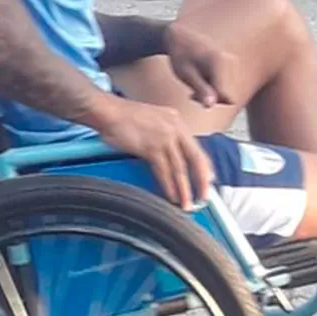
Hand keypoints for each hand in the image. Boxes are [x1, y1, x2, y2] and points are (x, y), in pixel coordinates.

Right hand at [96, 97, 213, 210]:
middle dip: (202, 181)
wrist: (108, 111)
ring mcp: (164, 138)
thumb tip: (173, 153)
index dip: (204, 167)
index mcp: (177, 121)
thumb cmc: (124, 115)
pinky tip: (172, 196)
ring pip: (180, 169)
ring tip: (187, 204)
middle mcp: (175, 129)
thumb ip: (167, 133)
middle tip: (205, 197)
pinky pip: (164, 172)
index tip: (208, 181)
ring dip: (185, 189)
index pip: (196, 148)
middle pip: (196, 159)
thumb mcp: (155, 118)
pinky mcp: (151, 148)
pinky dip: (169, 186)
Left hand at [164, 23, 237, 107]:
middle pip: (226, 95)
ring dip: (210, 91)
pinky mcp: (229, 63)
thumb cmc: (180, 55)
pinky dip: (212, 85)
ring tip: (193, 83)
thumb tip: (211, 105)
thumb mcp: (186, 74)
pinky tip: (199, 79)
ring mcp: (230, 62)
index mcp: (219, 65)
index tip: (193, 96)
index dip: (212, 102)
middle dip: (210, 97)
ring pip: (225, 90)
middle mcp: (229, 62)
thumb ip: (201, 89)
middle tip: (190, 92)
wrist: (181, 36)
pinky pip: (224, 83)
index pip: (227, 97)